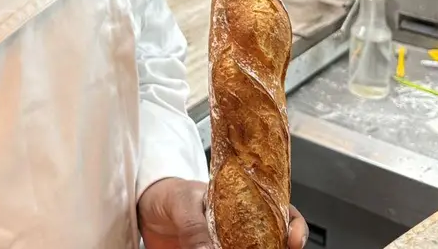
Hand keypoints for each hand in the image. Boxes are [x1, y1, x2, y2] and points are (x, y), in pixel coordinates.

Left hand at [138, 177, 307, 247]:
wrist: (143, 209)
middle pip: (274, 241)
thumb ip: (196, 227)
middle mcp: (242, 226)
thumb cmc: (167, 194)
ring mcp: (229, 245)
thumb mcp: (182, 204)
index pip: (281, 210)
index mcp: (243, 201)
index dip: (294, 225)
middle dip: (279, 248)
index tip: (293, 239)